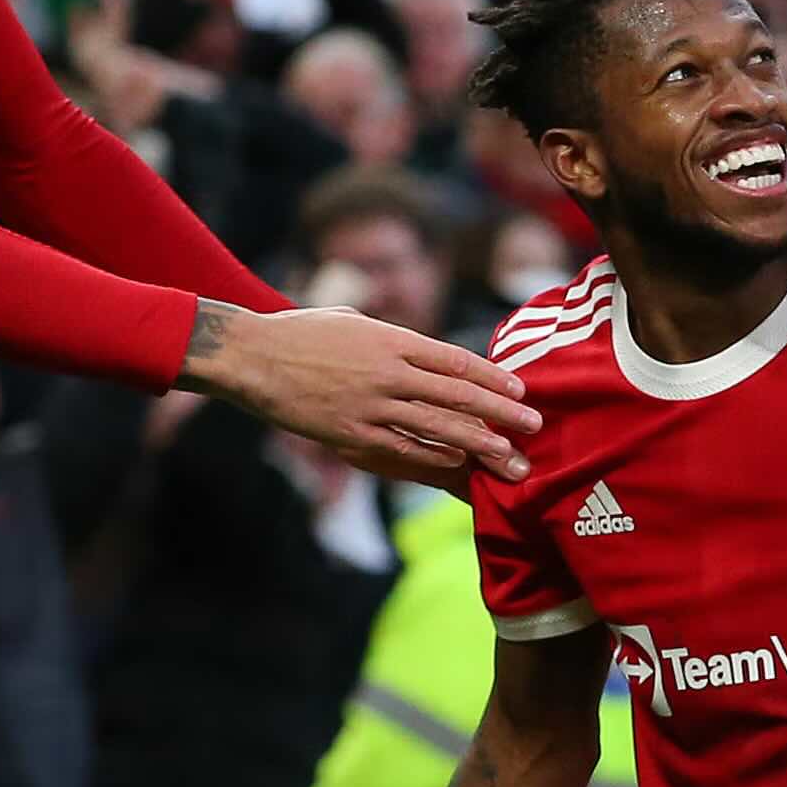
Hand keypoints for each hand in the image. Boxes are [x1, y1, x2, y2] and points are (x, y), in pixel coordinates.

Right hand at [191, 304, 538, 481]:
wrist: (252, 357)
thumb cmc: (302, 333)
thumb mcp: (355, 319)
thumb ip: (394, 338)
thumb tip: (426, 353)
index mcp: (392, 338)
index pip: (457, 361)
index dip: (493, 378)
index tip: (520, 392)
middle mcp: (388, 372)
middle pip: (458, 395)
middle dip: (501, 415)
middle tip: (534, 428)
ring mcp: (371, 406)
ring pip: (438, 427)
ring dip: (479, 445)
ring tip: (509, 458)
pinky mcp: (352, 435)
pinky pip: (403, 450)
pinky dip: (435, 459)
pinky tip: (460, 467)